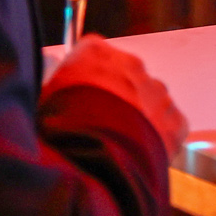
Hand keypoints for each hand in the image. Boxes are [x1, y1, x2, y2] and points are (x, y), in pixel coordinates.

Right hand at [42, 34, 188, 159]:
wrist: (94, 163)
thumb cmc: (59, 133)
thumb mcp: (39, 103)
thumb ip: (52, 89)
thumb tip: (49, 90)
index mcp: (94, 53)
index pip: (91, 54)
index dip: (83, 78)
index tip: (77, 96)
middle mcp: (130, 64)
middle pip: (123, 76)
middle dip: (113, 98)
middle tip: (96, 125)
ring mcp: (157, 90)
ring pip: (148, 100)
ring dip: (135, 117)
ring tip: (115, 144)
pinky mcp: (176, 119)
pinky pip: (168, 126)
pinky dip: (156, 138)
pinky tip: (135, 154)